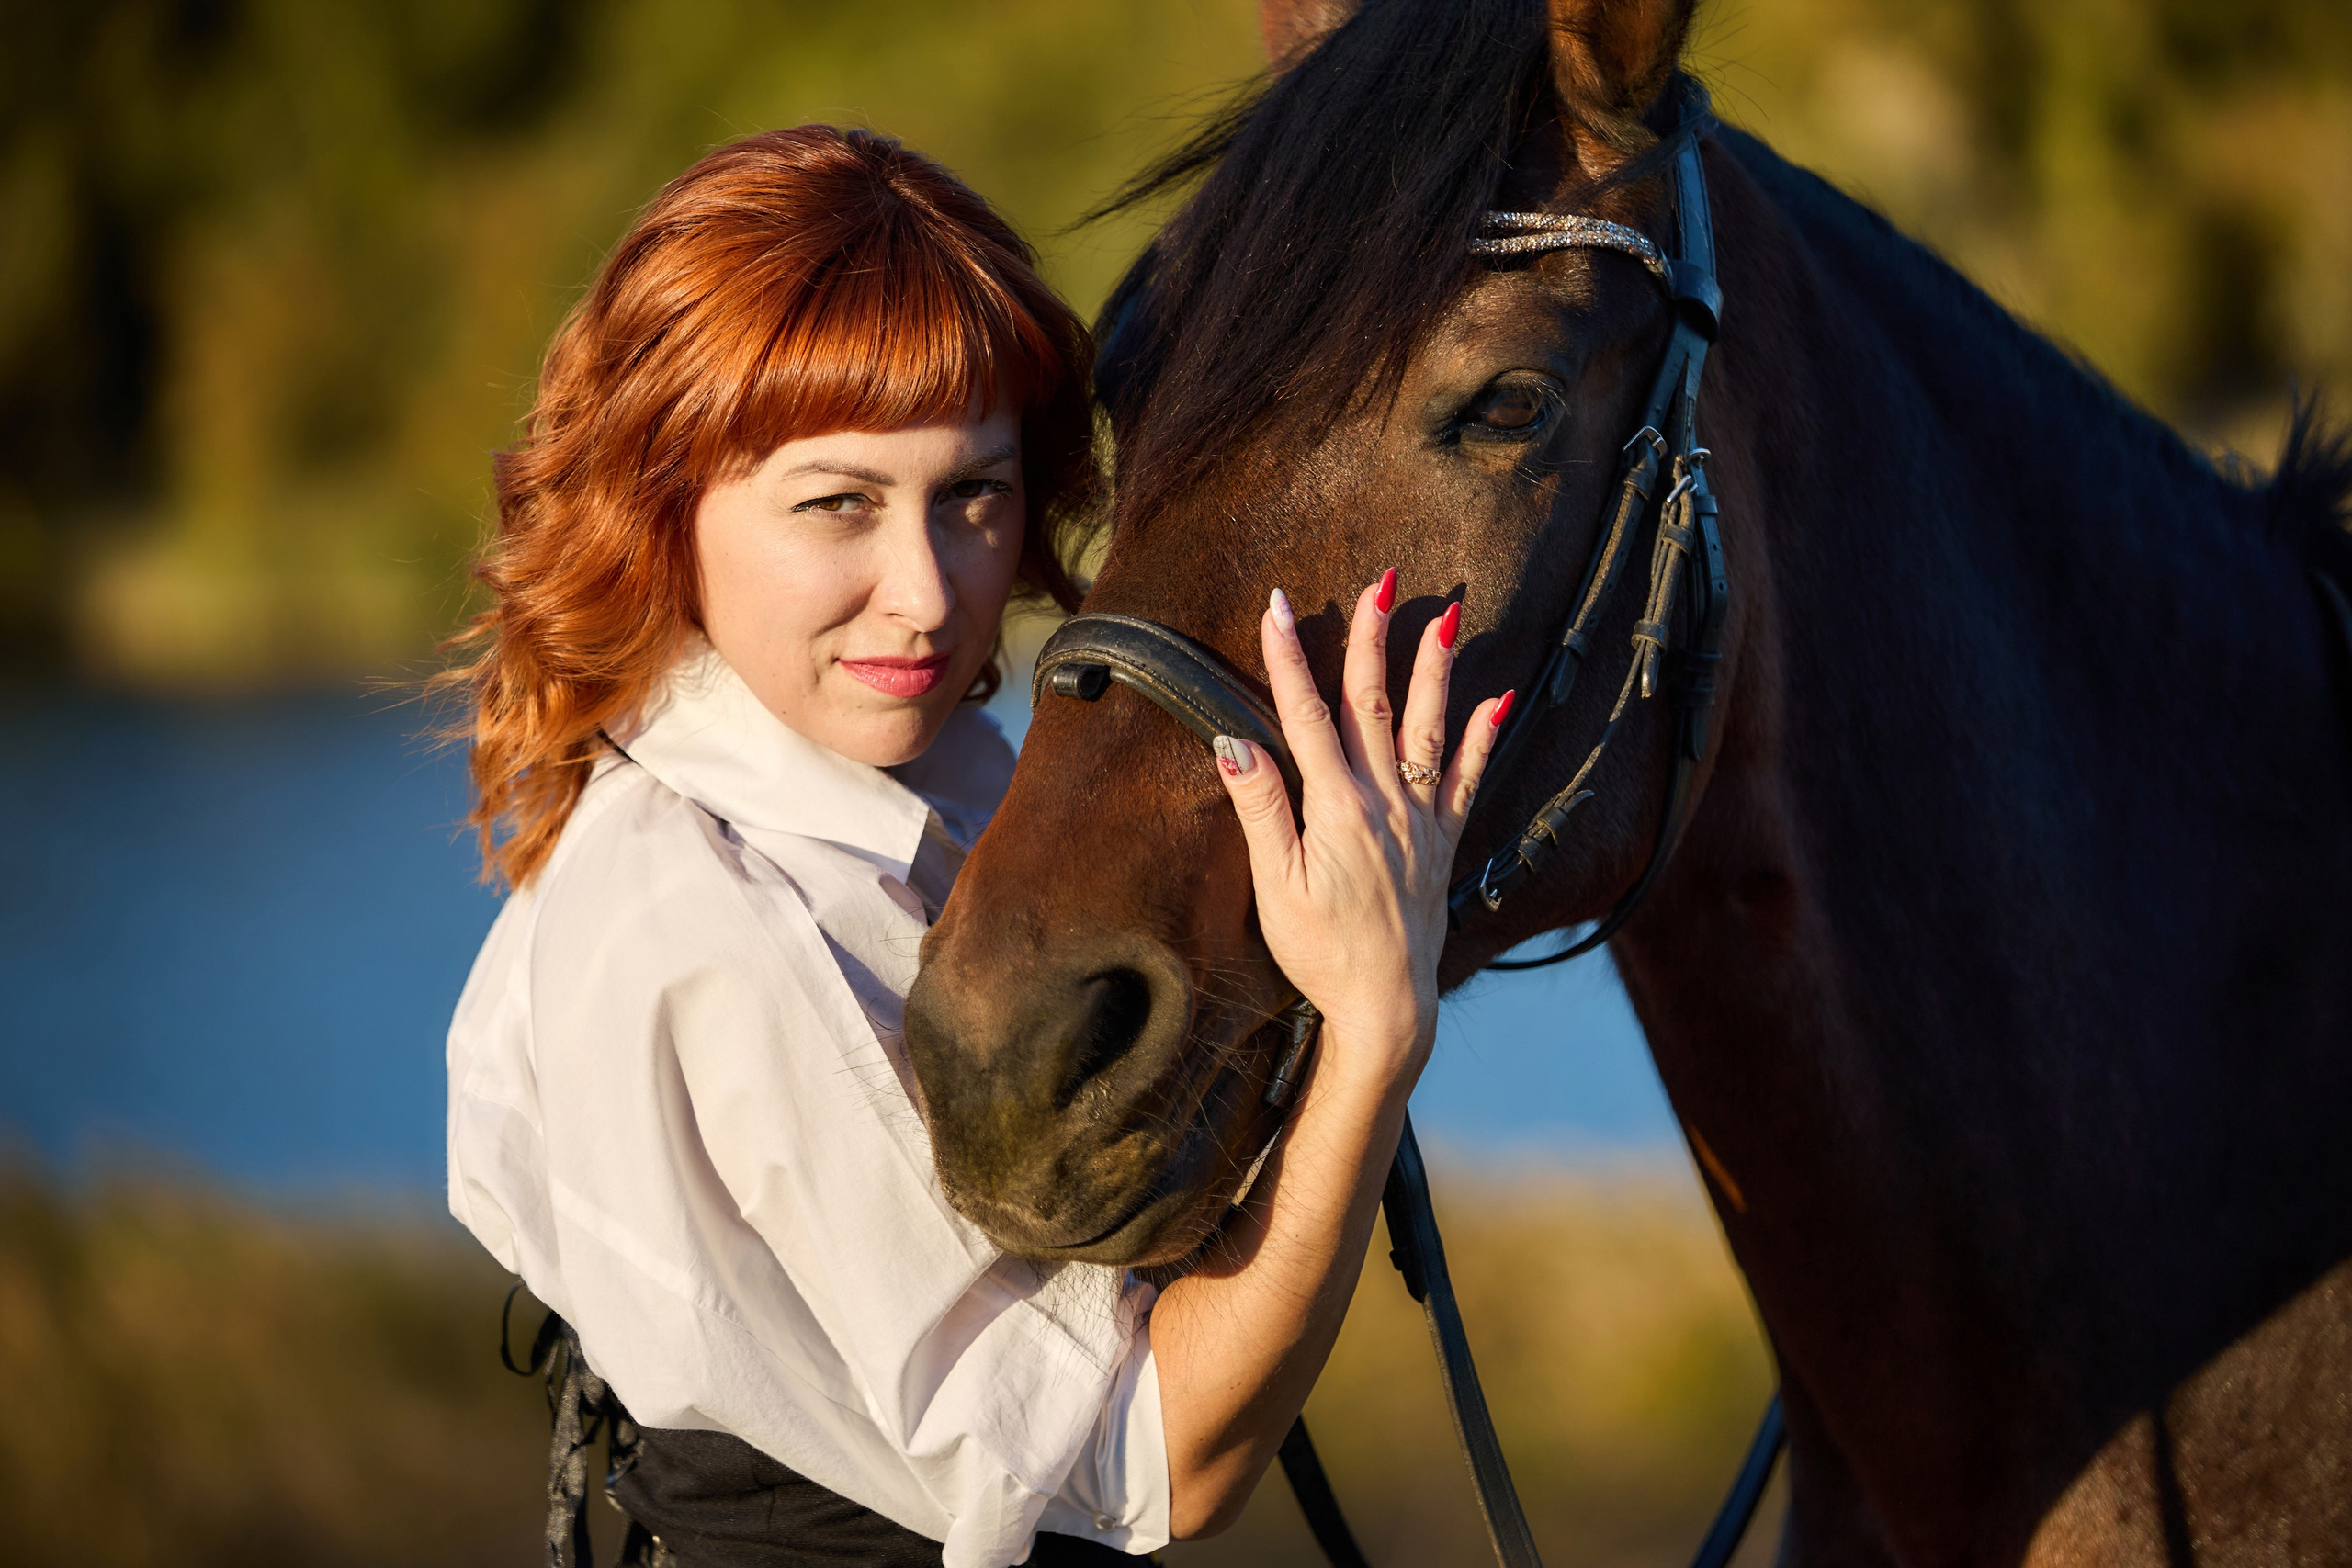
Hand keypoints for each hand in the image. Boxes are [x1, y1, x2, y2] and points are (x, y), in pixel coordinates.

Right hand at [1211, 570, 1509, 1091]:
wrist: (1388, 1007)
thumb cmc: (1323, 953)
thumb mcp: (1277, 888)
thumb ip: (1260, 812)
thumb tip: (1232, 745)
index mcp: (1335, 809)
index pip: (1305, 715)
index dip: (1288, 657)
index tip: (1276, 605)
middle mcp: (1384, 802)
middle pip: (1373, 705)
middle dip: (1371, 638)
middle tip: (1379, 580)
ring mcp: (1421, 819)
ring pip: (1427, 728)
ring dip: (1434, 669)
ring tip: (1446, 616)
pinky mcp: (1444, 843)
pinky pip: (1468, 779)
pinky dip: (1483, 736)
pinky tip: (1497, 698)